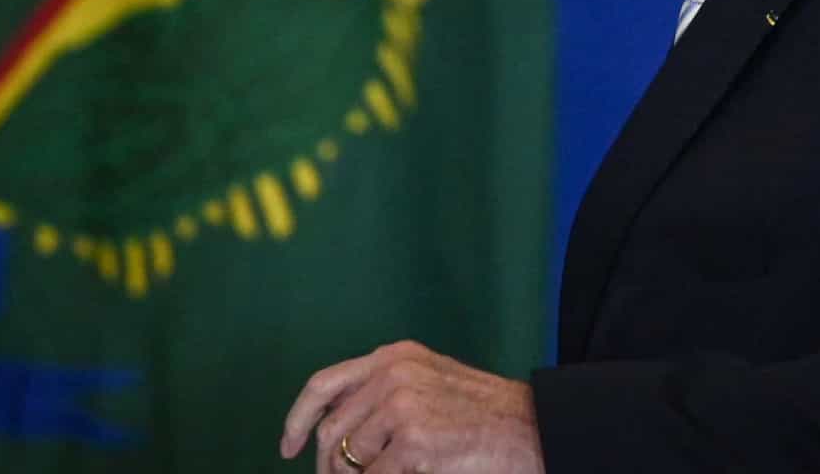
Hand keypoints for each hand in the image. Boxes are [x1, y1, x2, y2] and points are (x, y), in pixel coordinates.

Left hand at [280, 340, 544, 472]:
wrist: (532, 428)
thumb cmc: (486, 414)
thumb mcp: (432, 382)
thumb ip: (386, 391)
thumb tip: (341, 430)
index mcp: (394, 356)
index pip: (324, 384)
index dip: (298, 419)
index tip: (287, 447)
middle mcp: (392, 374)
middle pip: (332, 430)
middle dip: (328, 466)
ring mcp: (401, 406)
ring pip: (348, 460)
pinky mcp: (413, 442)